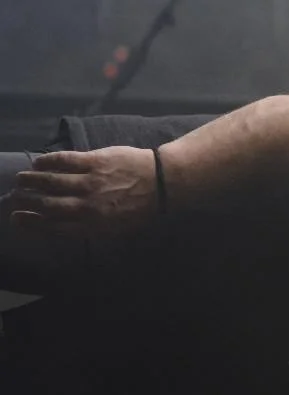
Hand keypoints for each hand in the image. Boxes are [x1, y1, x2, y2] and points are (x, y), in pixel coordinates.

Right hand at [5, 147, 158, 233]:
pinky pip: (64, 161)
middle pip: (49, 205)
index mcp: (95, 226)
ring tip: (20, 180)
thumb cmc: (144, 208)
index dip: (33, 223)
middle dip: (27, 202)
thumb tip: (69, 229)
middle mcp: (89, 206)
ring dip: (32, 181)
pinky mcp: (95, 162)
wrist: (163, 183)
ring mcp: (90, 183)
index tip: (17, 220)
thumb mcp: (121, 229)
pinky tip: (39, 162)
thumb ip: (94, 229)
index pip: (56, 227)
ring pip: (51, 182)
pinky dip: (48, 162)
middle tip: (13, 199)